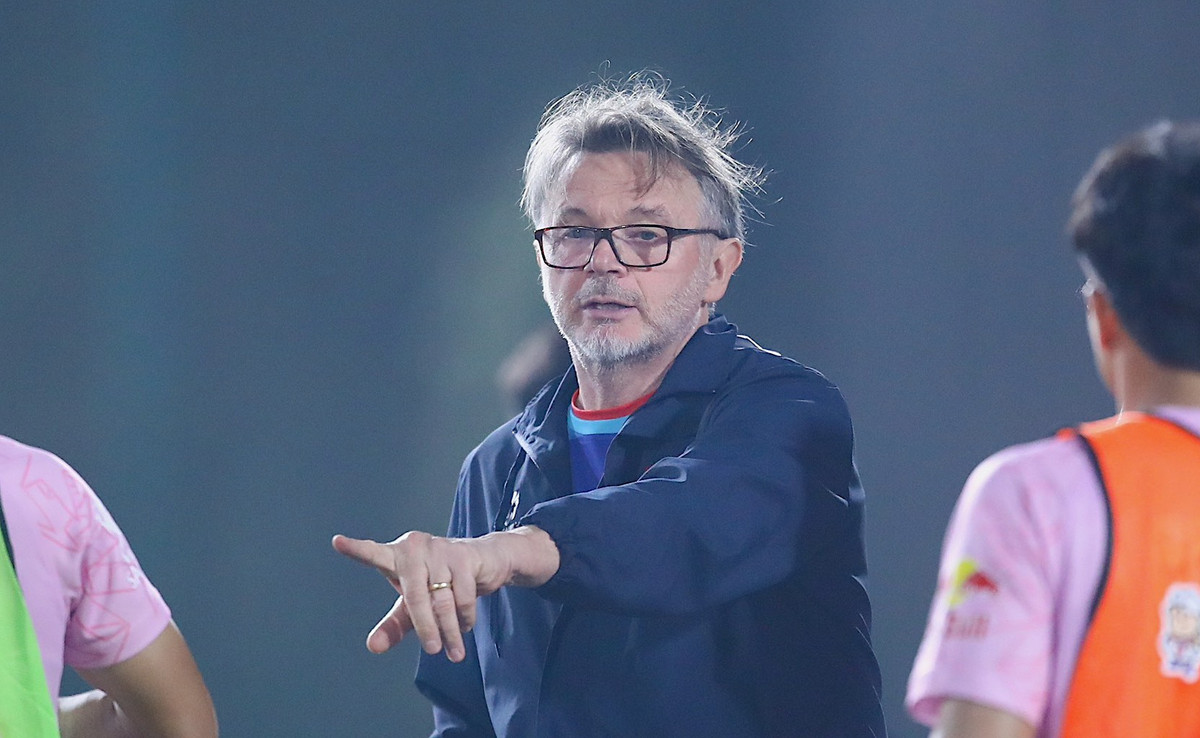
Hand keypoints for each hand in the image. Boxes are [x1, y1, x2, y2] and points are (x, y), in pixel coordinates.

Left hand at [332, 527, 558, 662]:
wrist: (486, 560)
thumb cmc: (441, 581)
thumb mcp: (414, 605)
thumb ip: (393, 625)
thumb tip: (373, 647)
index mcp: (397, 556)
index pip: (374, 554)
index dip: (357, 549)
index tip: (337, 542)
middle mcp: (416, 548)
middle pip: (415, 596)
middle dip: (426, 627)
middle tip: (433, 651)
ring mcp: (440, 550)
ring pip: (442, 600)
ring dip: (450, 629)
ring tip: (454, 652)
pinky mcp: (464, 556)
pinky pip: (463, 595)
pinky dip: (465, 616)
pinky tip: (466, 625)